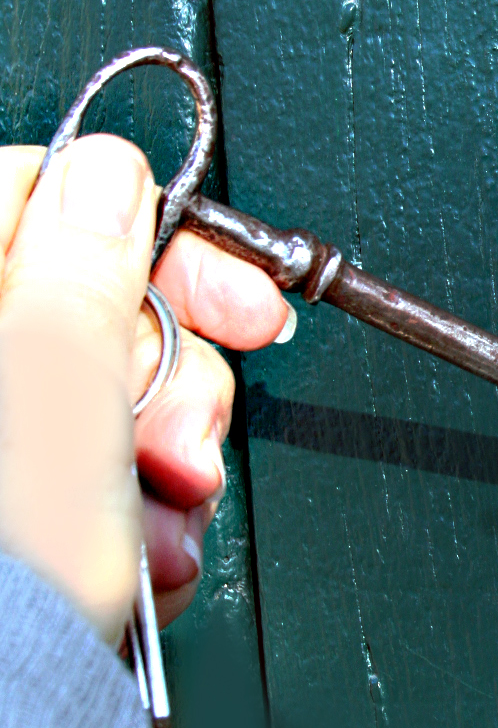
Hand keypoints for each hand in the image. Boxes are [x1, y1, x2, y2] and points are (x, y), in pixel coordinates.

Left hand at [0, 135, 289, 640]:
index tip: (243, 297)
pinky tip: (146, 553)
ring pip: (113, 397)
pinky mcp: (15, 510)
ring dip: (169, 459)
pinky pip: (102, 472)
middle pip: (95, 306)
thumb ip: (87, 264)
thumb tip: (107, 174)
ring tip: (165, 517)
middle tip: (189, 435)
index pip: (50, 199)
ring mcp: (0, 441)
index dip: (162, 237)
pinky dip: (143, 511)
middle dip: (178, 378)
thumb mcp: (57, 390)